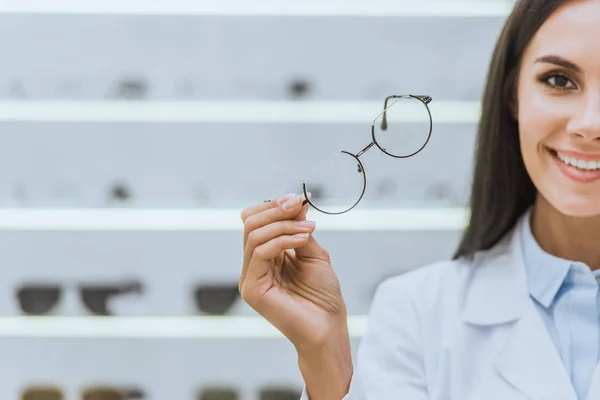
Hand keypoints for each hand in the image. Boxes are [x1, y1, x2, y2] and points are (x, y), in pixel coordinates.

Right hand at [240, 192, 347, 350]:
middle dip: (275, 209)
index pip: (256, 222)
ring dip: (283, 224)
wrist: (328, 327)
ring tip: (308, 228)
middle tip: (298, 205)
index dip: (274, 206)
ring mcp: (250, 277)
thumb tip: (296, 203)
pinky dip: (282, 239)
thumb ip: (300, 230)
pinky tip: (302, 239)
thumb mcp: (313, 253)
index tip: (298, 199)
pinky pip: (260, 252)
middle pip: (250, 224)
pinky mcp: (251, 289)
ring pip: (254, 235)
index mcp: (266, 256)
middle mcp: (254, 265)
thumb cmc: (323, 296)